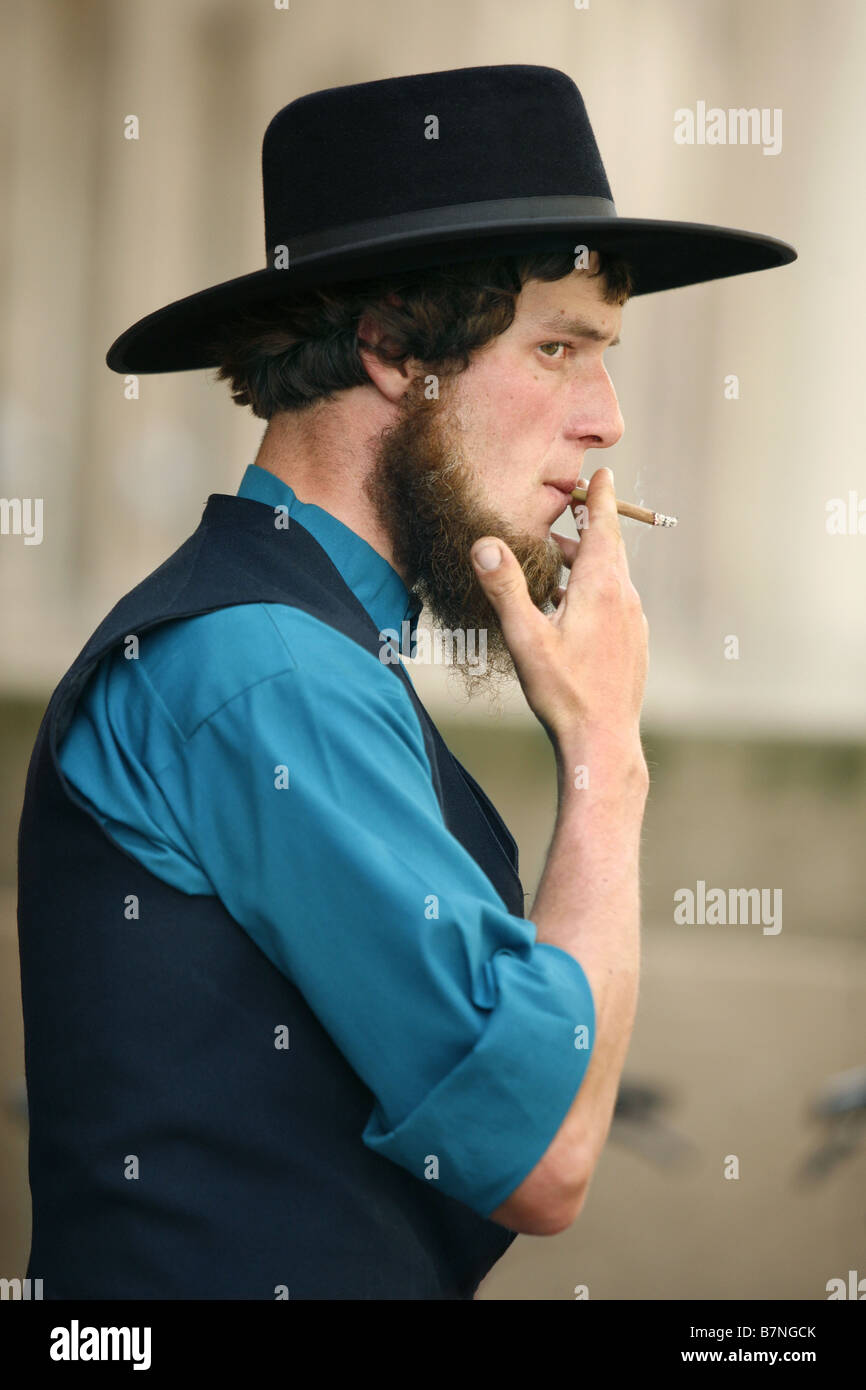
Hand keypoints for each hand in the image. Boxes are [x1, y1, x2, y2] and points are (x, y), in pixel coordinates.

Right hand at [471, 467, 648, 753]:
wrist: (603, 741)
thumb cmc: (564, 691)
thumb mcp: (526, 638)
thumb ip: (506, 588)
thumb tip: (485, 544)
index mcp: (601, 588)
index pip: (604, 527)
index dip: (601, 497)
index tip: (603, 473)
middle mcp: (624, 598)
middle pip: (609, 549)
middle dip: (592, 524)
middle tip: (576, 506)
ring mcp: (632, 623)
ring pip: (611, 578)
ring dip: (588, 562)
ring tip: (560, 560)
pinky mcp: (633, 644)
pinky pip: (615, 602)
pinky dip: (595, 590)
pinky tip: (573, 609)